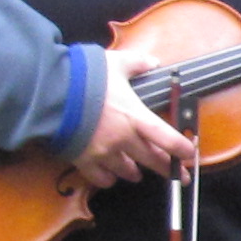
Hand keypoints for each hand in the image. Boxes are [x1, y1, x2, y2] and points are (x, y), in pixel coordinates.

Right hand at [74, 50, 198, 187]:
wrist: (50, 95)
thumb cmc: (84, 78)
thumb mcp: (115, 63)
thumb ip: (136, 63)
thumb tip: (151, 62)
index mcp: (135, 117)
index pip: (168, 139)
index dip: (182, 149)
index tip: (190, 155)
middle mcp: (123, 139)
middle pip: (152, 160)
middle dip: (167, 168)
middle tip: (177, 175)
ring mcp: (103, 152)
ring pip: (127, 171)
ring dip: (135, 172)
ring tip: (137, 172)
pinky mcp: (83, 160)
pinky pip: (100, 178)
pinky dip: (108, 178)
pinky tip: (110, 176)